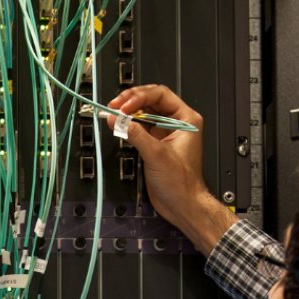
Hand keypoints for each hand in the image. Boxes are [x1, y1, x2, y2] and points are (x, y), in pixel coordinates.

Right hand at [106, 86, 235, 254]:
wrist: (181, 204)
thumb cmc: (181, 182)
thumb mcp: (157, 154)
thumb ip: (135, 134)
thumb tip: (117, 119)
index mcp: (186, 119)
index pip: (160, 94)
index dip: (140, 97)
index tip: (124, 106)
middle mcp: (176, 122)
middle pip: (150, 100)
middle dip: (131, 101)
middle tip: (115, 106)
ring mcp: (164, 132)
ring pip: (143, 112)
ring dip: (127, 112)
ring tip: (113, 113)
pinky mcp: (154, 143)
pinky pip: (139, 127)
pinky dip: (128, 125)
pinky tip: (118, 124)